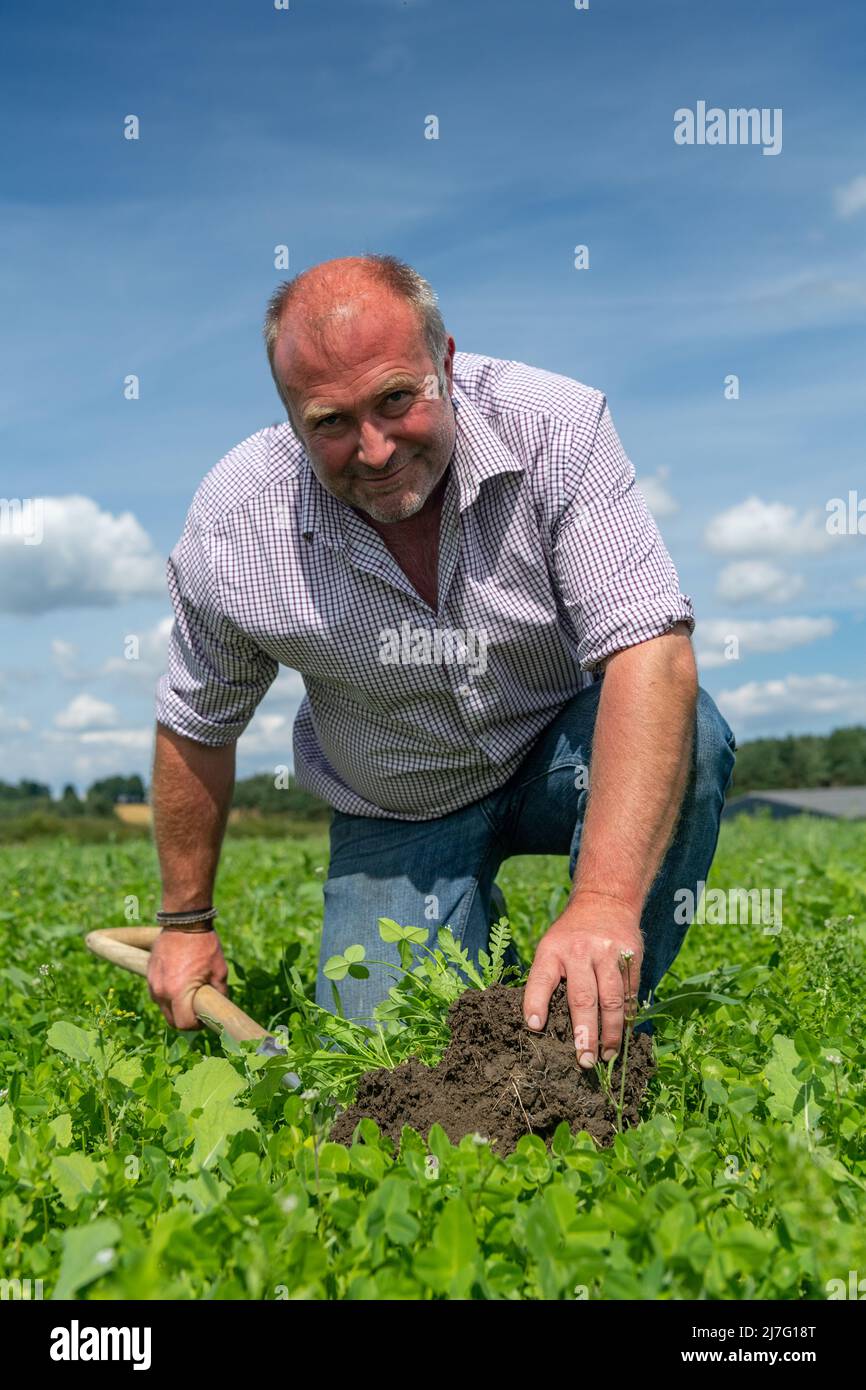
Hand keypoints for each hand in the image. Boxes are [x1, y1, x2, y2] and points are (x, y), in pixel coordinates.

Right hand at [147, 929, 228, 1029]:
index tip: (204, 1018)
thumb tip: (218, 1009)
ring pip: (164, 1008)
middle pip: (171, 1021)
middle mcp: (161, 991)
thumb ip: (219, 994)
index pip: (183, 1024)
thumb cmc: (204, 946)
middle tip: (198, 1010)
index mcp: (177, 992)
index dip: (196, 1025)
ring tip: (190, 994)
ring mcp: (152, 983)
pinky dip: (168, 995)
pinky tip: (180, 983)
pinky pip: (158, 994)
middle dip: (185, 1019)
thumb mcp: (219, 971)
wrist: (184, 921)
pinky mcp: (149, 975)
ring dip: (176, 1007)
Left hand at [522, 892, 643, 1068]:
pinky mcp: (631, 957)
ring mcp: (608, 954)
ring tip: (607, 1055)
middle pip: (583, 998)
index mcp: (553, 950)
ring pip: (612, 1000)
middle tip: (583, 1061)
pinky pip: (630, 994)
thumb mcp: (550, 946)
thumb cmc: (570, 934)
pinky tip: (623, 1036)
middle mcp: (580, 951)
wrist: (605, 900)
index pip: (541, 979)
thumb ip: (547, 978)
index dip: (536, 1004)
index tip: (535, 1029)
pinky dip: (627, 1018)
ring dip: (611, 1032)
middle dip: (584, 1033)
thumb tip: (540, 1024)